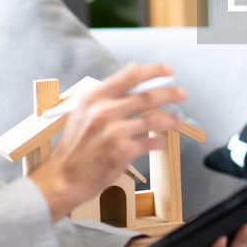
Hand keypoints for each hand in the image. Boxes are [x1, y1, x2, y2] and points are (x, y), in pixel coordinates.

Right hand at [30, 62, 187, 220]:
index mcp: (94, 98)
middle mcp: (104, 112)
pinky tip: (160, 142)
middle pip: (146, 96)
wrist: (63, 178)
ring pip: (153, 120)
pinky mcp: (122, 152)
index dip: (154, 71)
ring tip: (177, 121)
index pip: (130, 76)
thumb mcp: (84, 112)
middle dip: (170, 93)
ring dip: (170, 120)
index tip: (168, 70)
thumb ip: (108, 93)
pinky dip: (158, 141)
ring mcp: (114, 132)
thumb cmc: (75, 145)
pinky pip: (150, 142)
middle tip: (183, 93)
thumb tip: (134, 69)